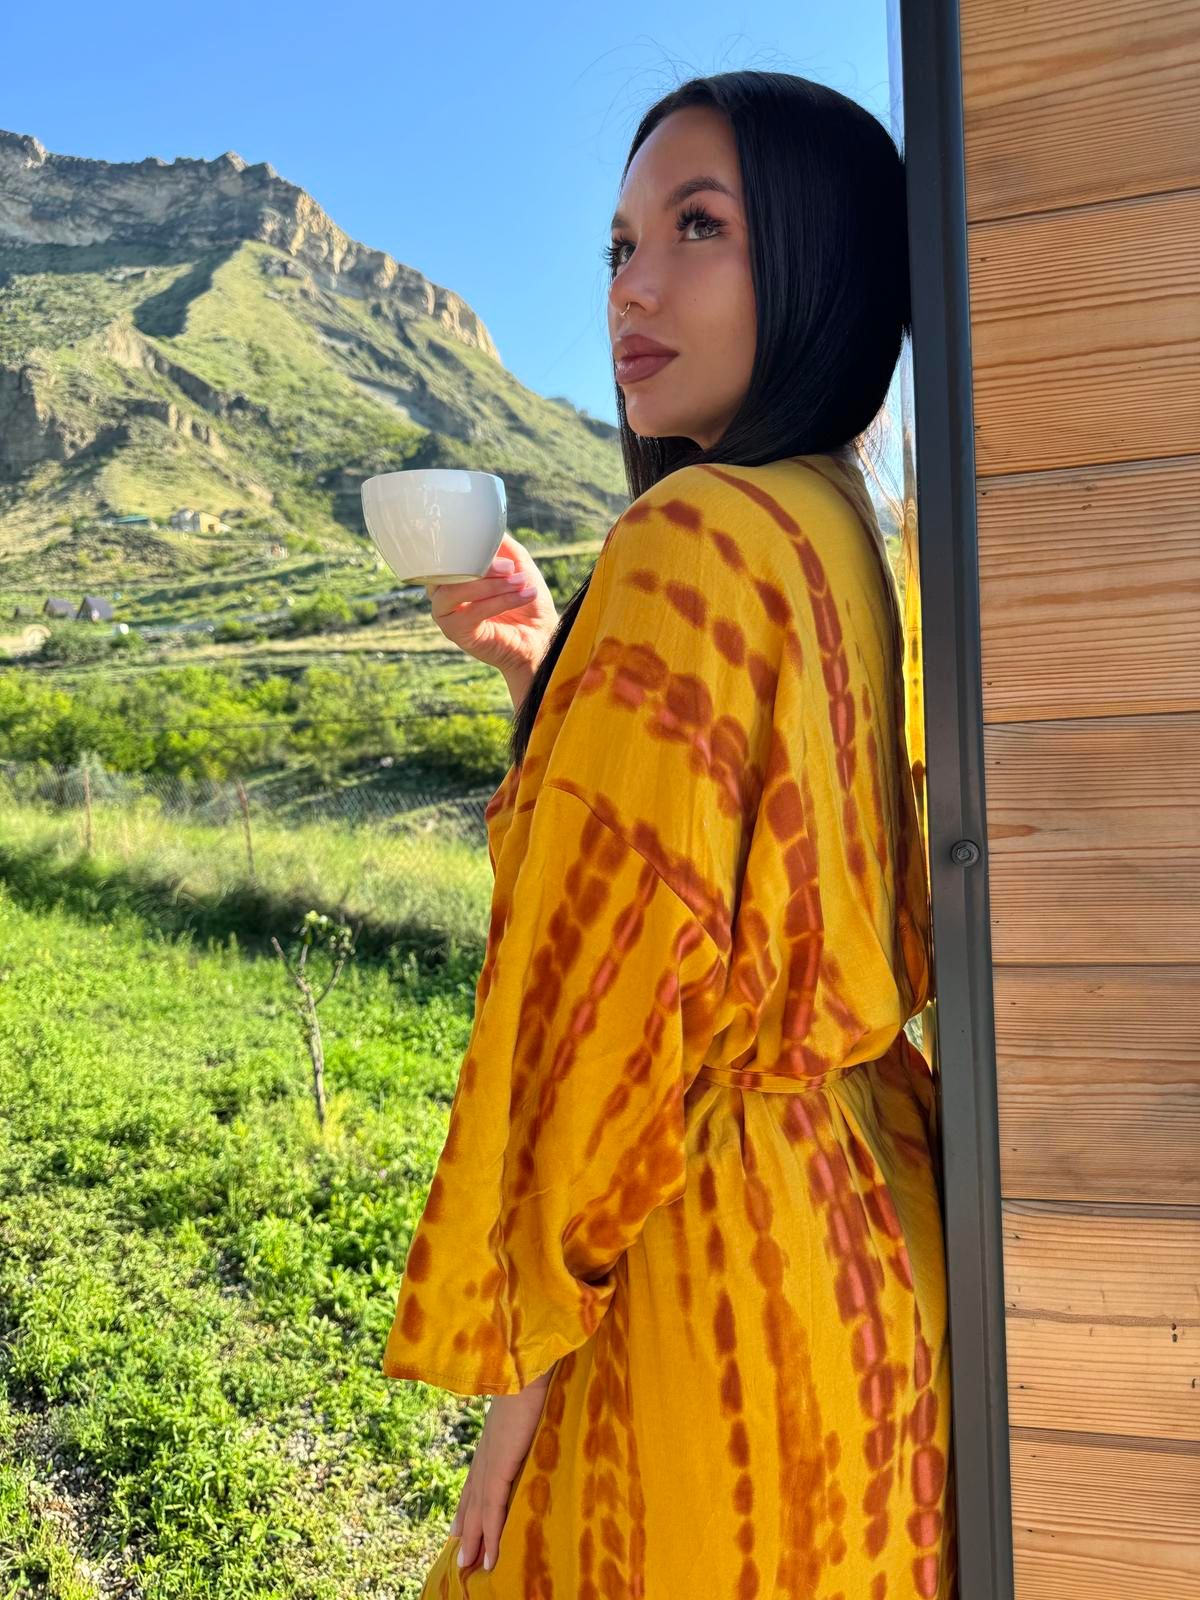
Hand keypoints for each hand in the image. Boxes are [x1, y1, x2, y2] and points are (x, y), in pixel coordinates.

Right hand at [424, 533, 557, 680]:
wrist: (541, 637)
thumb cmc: (526, 600)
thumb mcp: (517, 564)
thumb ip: (500, 545)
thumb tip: (487, 525)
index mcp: (453, 575)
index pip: (447, 555)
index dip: (468, 547)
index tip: (498, 548)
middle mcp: (443, 593)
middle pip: (446, 572)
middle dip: (481, 567)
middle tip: (511, 567)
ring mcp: (446, 614)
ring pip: (455, 592)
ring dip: (491, 585)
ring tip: (520, 582)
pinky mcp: (456, 633)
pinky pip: (472, 612)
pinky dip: (500, 601)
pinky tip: (524, 595)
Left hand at [449, 1366, 554, 1574]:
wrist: (529, 1363)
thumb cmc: (535, 1373)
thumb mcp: (533, 1402)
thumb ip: (533, 1417)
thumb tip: (544, 1418)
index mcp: (495, 1435)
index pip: (479, 1476)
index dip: (470, 1501)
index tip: (462, 1524)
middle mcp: (488, 1449)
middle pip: (474, 1497)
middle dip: (469, 1527)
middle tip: (462, 1555)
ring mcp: (491, 1459)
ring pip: (479, 1509)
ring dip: (476, 1538)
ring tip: (471, 1565)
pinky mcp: (499, 1466)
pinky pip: (493, 1508)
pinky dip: (491, 1535)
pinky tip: (491, 1556)